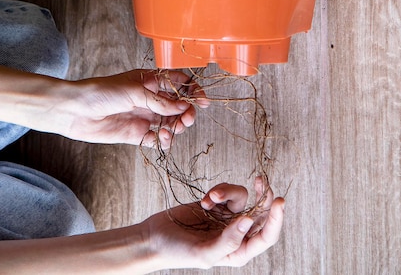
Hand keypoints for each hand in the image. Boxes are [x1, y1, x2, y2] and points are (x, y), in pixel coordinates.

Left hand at [64, 69, 207, 147]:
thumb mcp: (134, 92)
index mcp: (150, 81)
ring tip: (172, 130)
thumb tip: (183, 105)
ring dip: (176, 127)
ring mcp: (144, 116)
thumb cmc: (101, 92)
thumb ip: (160, 101)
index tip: (203, 101)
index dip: (193, 90)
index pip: (179, 83)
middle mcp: (149, 98)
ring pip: (170, 122)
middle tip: (187, 119)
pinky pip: (156, 138)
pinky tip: (162, 139)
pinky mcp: (136, 133)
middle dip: (187, 112)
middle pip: (178, 105)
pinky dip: (164, 140)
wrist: (76, 111)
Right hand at [143, 177, 283, 269]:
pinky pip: (226, 191)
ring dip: (227, 192)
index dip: (276, 219)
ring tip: (210, 197)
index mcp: (239, 251)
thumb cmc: (178, 252)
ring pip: (242, 198)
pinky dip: (218, 191)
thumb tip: (249, 222)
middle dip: (262, 197)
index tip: (279, 200)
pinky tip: (204, 199)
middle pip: (260, 213)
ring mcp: (227, 218)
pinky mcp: (216, 204)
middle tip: (261, 181)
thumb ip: (229, 240)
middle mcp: (237, 234)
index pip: (266, 236)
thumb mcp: (205, 253)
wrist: (155, 237)